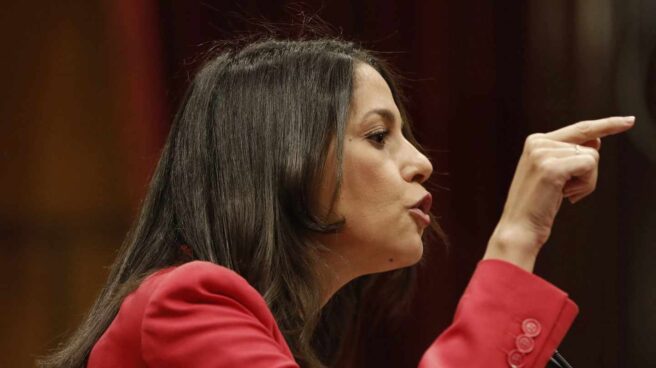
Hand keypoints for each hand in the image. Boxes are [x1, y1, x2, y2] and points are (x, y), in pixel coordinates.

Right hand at [483, 116, 634, 271]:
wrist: (519, 228)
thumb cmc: (537, 205)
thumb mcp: (553, 173)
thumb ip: (571, 154)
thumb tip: (597, 140)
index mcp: (536, 141)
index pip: (579, 129)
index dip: (606, 125)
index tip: (629, 121)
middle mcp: (538, 142)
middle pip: (589, 145)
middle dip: (588, 171)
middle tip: (567, 191)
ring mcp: (542, 153)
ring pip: (592, 157)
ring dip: (586, 181)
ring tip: (563, 194)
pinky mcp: (551, 167)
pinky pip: (589, 165)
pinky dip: (586, 184)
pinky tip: (567, 196)